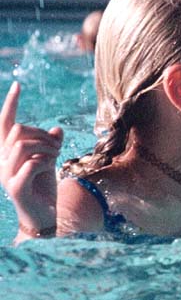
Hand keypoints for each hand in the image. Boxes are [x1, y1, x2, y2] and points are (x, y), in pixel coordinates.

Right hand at [0, 82, 62, 240]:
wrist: (44, 215)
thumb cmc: (44, 186)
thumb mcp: (50, 160)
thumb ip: (51, 144)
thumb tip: (57, 129)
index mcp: (7, 152)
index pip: (4, 123)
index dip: (10, 103)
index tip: (18, 84)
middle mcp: (1, 161)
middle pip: (19, 131)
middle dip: (43, 135)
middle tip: (57, 147)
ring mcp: (5, 174)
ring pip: (23, 144)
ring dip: (46, 147)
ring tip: (55, 157)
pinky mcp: (15, 187)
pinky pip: (30, 164)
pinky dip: (45, 161)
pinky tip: (50, 167)